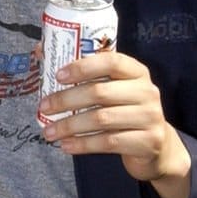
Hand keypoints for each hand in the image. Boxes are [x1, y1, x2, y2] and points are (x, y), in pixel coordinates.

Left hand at [38, 51, 191, 191]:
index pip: (111, 61)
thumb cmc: (124, 111)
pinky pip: (108, 142)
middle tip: (44, 107)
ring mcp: (149, 117)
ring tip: (49, 132)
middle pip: (100, 92)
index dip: (83, 67)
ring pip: (101, 120)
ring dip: (69, 126)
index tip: (58, 76)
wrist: (155, 146)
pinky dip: (83, 144)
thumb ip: (84, 74)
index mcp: (136, 72)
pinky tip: (67, 145)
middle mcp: (146, 91)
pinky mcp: (147, 142)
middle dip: (66, 100)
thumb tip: (41, 51)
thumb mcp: (113, 90)